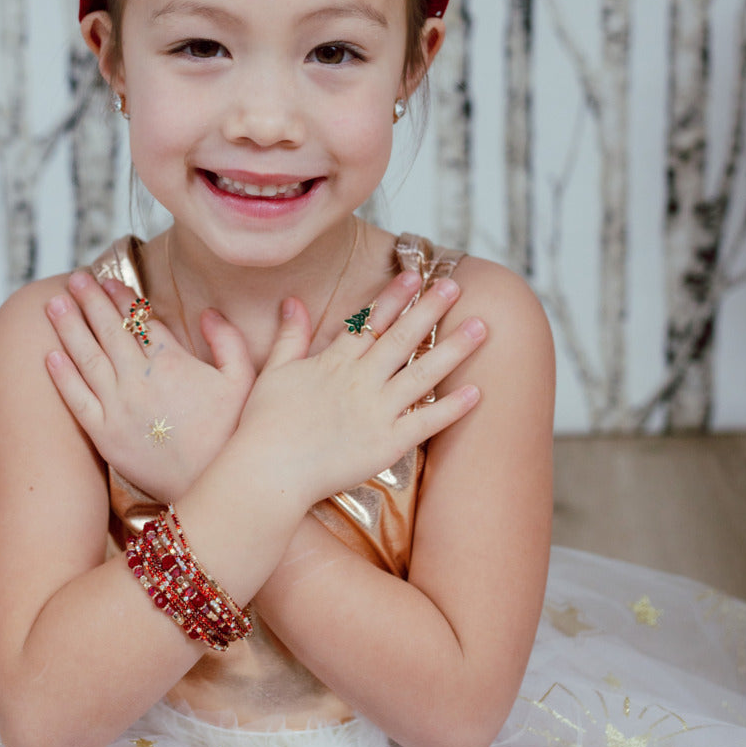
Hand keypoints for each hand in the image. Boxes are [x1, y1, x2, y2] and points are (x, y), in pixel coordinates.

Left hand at [45, 271, 254, 499]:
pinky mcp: (104, 436)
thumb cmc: (232, 434)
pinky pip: (76, 400)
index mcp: (171, 362)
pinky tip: (49, 356)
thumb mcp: (244, 381)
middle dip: (89, 301)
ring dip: (68, 327)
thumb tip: (207, 312)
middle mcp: (139, 379)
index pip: (139, 320)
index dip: (122, 298)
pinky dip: (62, 376)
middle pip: (108, 330)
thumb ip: (227, 341)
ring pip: (86, 358)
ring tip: (53, 305)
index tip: (108, 281)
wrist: (215, 487)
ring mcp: (117, 407)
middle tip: (74, 280)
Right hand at [233, 271, 484, 512]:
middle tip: (456, 286)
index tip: (415, 275)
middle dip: (430, 309)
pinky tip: (476, 392)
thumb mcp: (273, 372)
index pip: (371, 323)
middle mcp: (360, 381)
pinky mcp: (387, 444)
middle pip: (403, 338)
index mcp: (334, 363)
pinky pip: (426, 423)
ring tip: (482, 327)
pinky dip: (452, 408)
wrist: (267, 471)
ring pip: (423, 374)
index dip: (394, 297)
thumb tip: (292, 302)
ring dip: (453, 349)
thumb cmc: (263, 426)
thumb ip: (289, 337)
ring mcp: (377, 412)